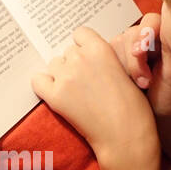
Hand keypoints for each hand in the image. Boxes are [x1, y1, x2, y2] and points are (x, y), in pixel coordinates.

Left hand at [32, 26, 158, 167]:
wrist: (125, 135)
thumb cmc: (132, 107)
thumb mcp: (125, 70)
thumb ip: (104, 58)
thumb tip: (87, 55)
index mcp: (100, 49)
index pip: (80, 33)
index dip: (84, 46)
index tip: (90, 58)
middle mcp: (80, 59)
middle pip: (67, 52)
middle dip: (75, 63)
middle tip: (87, 82)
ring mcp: (65, 78)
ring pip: (54, 65)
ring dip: (61, 74)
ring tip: (76, 92)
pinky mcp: (55, 97)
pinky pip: (38, 81)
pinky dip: (44, 85)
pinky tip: (56, 94)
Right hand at [108, 12, 170, 119]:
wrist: (157, 119)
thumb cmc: (170, 97)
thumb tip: (166, 18)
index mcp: (163, 37)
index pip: (149, 21)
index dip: (143, 35)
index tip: (142, 53)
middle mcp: (143, 40)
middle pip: (129, 35)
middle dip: (134, 60)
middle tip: (145, 82)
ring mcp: (125, 51)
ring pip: (114, 47)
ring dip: (123, 68)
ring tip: (136, 86)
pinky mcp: (111, 63)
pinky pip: (102, 59)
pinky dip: (110, 73)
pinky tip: (121, 85)